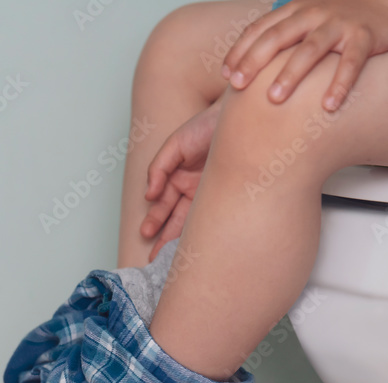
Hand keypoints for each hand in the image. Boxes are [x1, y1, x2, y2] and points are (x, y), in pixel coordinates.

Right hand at [141, 100, 220, 260]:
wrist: (240, 119)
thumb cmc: (206, 126)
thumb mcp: (175, 144)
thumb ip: (158, 168)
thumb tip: (148, 195)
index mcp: (177, 177)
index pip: (163, 203)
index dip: (155, 219)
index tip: (147, 233)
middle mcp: (192, 188)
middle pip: (175, 217)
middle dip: (164, 236)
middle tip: (155, 256)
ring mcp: (209, 194)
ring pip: (192, 221)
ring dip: (181, 239)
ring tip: (172, 258)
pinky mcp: (226, 197)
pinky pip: (212, 217)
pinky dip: (203, 231)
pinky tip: (197, 245)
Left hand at [222, 0, 387, 111]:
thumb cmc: (338, 17)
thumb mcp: (305, 19)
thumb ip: (280, 36)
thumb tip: (246, 67)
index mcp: (294, 11)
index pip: (260, 29)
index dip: (241, 52)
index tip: (227, 77)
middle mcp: (313, 13)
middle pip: (277, 37)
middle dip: (255, 61)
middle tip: (238, 87)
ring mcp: (339, 23)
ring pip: (310, 49)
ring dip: (291, 74)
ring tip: (274, 99)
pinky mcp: (365, 36)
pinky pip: (351, 62)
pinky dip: (340, 84)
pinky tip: (328, 106)